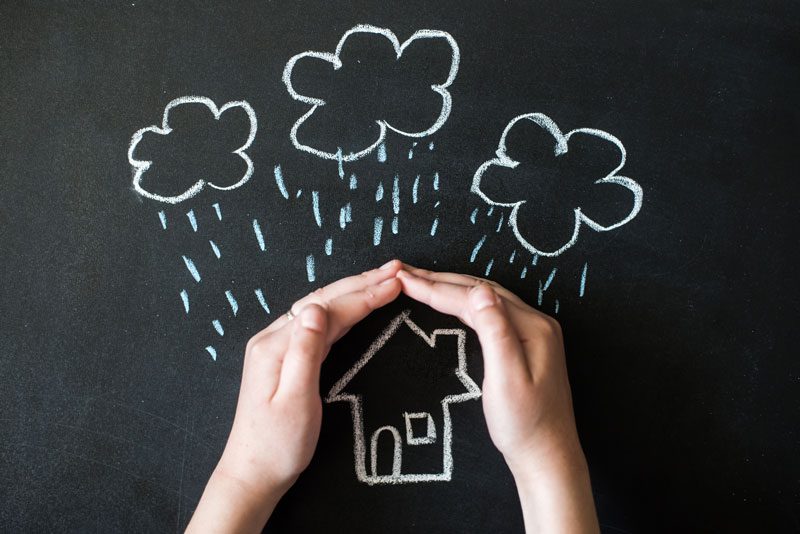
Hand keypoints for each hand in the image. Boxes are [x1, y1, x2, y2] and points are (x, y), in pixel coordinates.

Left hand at [187, 260, 402, 532]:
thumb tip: (316, 307)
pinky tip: (356, 306)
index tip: (395, 284)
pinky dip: (343, 310)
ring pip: (321, 308)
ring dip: (354, 292)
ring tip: (383, 280)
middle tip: (396, 269)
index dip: (363, 295)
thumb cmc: (277, 445)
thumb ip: (305, 352)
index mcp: (275, 347)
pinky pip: (318, 324)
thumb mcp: (295, 401)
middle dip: (362, 283)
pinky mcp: (283, 358)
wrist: (253, 473)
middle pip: (323, 300)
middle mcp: (273, 339)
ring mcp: (277, 347)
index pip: (328, 310)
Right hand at [396, 265, 598, 533]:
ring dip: (451, 288)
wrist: (547, 457)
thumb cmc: (525, 425)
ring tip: (420, 282)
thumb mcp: (507, 380)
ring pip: (485, 299)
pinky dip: (464, 303)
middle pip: (480, 289)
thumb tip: (479, 291)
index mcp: (532, 327)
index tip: (404, 280)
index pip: (475, 297)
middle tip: (404, 274)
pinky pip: (491, 312)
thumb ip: (495, 333)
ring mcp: (533, 331)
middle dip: (440, 281)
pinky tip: (451, 303)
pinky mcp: (526, 343)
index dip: (437, 288)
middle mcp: (535, 322)